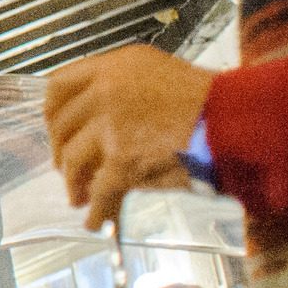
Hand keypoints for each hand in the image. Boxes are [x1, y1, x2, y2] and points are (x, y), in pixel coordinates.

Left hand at [44, 44, 212, 231]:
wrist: (235, 120)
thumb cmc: (208, 100)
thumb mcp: (158, 73)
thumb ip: (122, 87)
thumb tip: (99, 114)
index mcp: (113, 67)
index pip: (59, 85)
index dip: (53, 112)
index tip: (54, 128)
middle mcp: (105, 92)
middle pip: (62, 125)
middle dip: (61, 152)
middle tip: (66, 168)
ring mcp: (112, 126)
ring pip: (73, 158)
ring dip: (74, 182)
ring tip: (79, 196)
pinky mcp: (124, 160)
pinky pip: (99, 190)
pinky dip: (96, 210)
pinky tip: (95, 220)